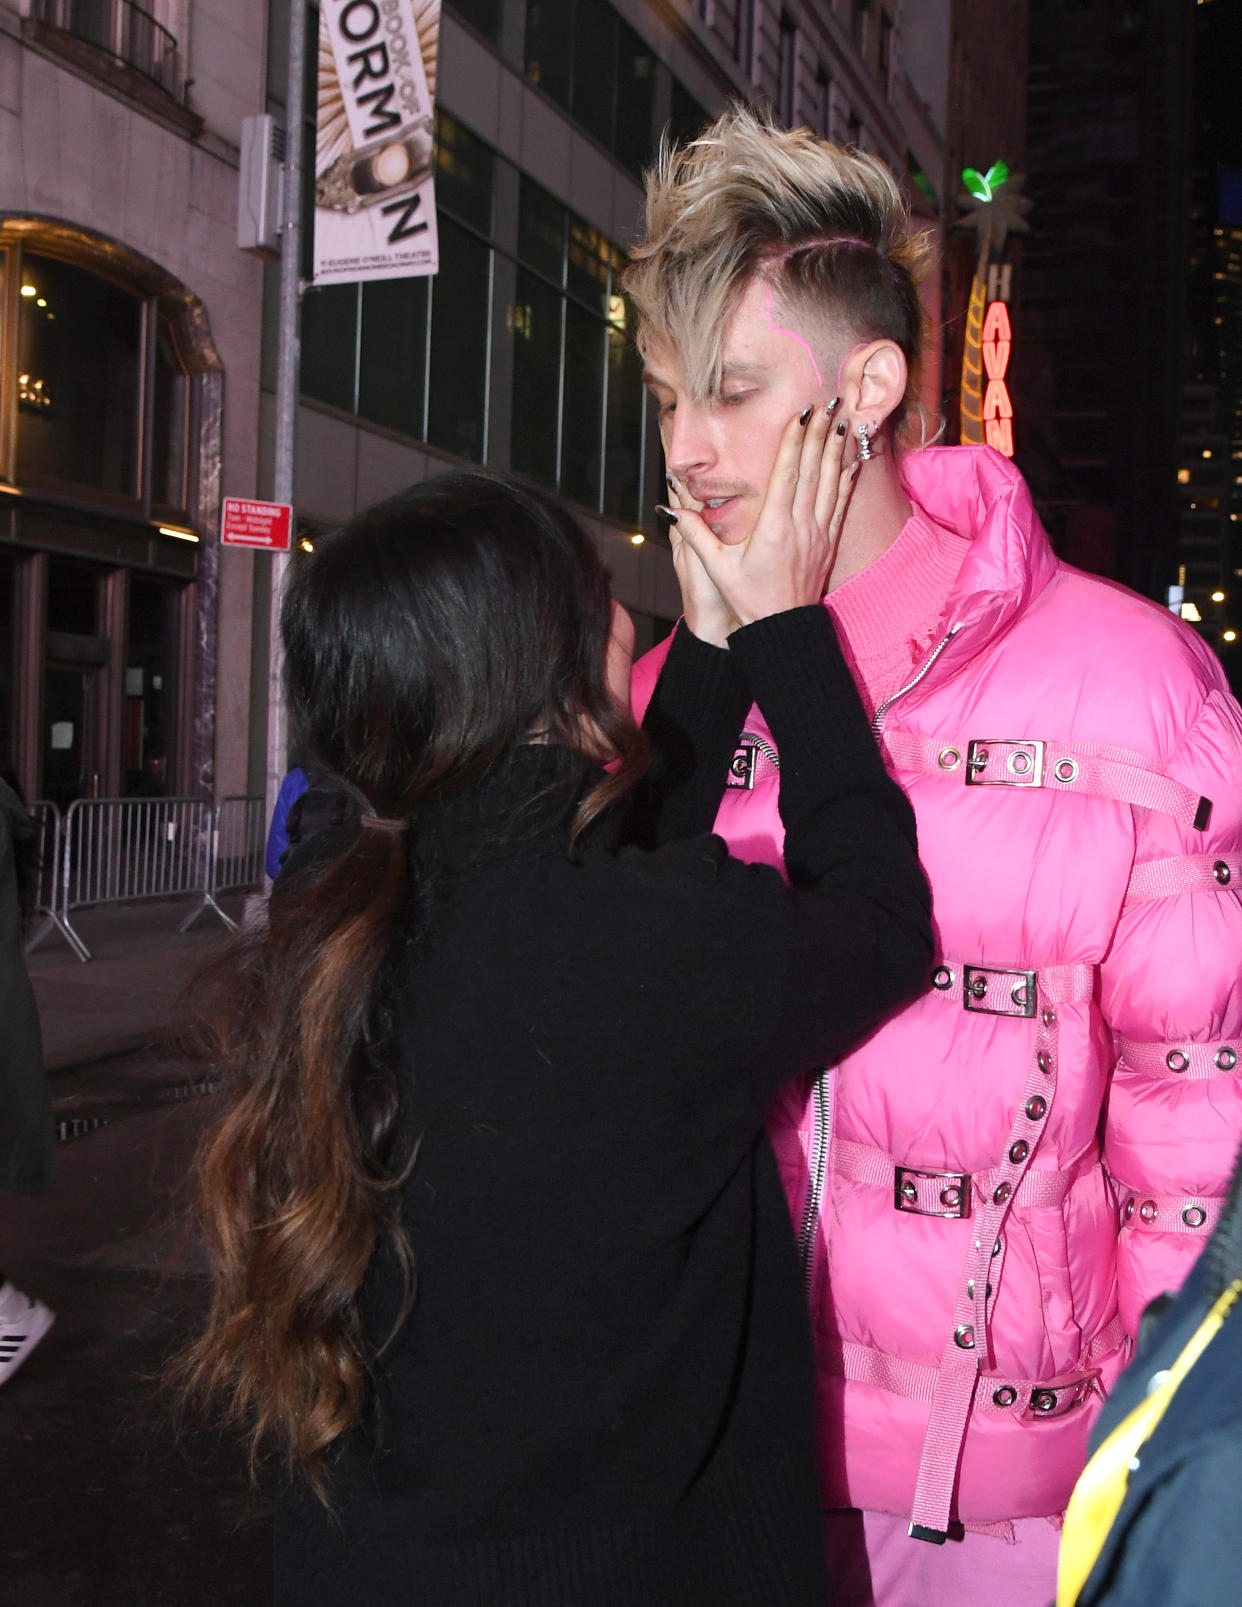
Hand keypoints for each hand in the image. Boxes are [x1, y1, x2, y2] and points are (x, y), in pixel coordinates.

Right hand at [666, 403, 857, 631]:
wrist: (782, 630)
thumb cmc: (748, 600)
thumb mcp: (715, 568)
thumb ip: (693, 534)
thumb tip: (670, 507)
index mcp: (773, 528)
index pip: (786, 474)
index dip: (793, 441)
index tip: (799, 414)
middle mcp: (800, 526)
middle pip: (813, 470)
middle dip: (819, 433)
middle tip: (826, 402)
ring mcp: (818, 534)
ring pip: (832, 483)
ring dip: (836, 450)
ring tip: (841, 421)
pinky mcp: (828, 543)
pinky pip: (841, 504)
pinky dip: (846, 478)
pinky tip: (850, 460)